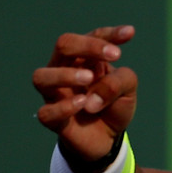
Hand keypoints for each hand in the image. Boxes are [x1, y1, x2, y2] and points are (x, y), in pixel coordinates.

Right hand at [33, 26, 137, 172]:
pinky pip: (46, 112)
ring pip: (41, 76)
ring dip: (66, 75)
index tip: (130, 33)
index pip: (93, 36)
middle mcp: (65, 70)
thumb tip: (94, 88)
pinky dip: (63, 107)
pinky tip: (82, 104)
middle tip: (115, 56)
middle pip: (64, 45)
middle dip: (89, 45)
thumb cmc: (114, 106)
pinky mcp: (53, 119)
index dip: (110, 34)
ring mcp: (55, 94)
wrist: (108, 139)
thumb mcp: (128, 90)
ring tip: (89, 79)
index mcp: (85, 59)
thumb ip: (119, 81)